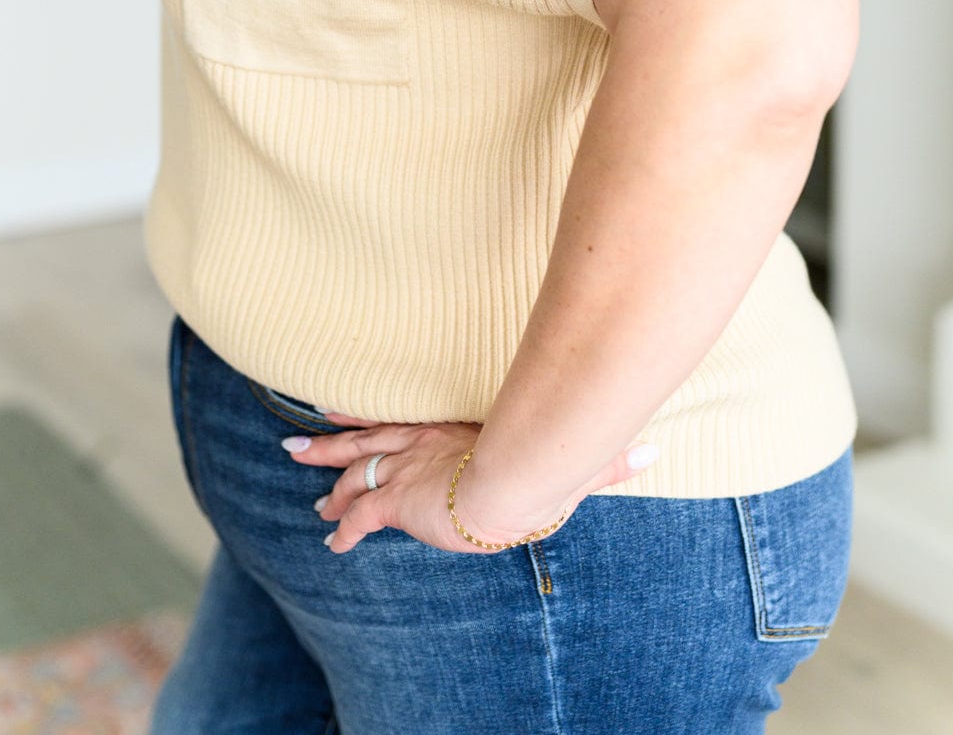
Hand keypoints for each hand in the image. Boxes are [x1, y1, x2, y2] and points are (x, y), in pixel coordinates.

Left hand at [284, 410, 657, 555]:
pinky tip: (332, 541)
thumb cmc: (540, 463)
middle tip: (297, 444)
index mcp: (450, 430)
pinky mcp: (401, 498)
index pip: (402, 418)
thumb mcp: (570, 460)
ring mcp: (408, 468)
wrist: (516, 478)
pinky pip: (363, 516)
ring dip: (331, 481)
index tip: (343, 410)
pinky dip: (345, 528)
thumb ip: (608, 461)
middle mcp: (421, 443)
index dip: (372, 416)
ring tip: (308, 486)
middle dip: (331, 444)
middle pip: (366, 439)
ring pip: (354, 471)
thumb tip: (655, 450)